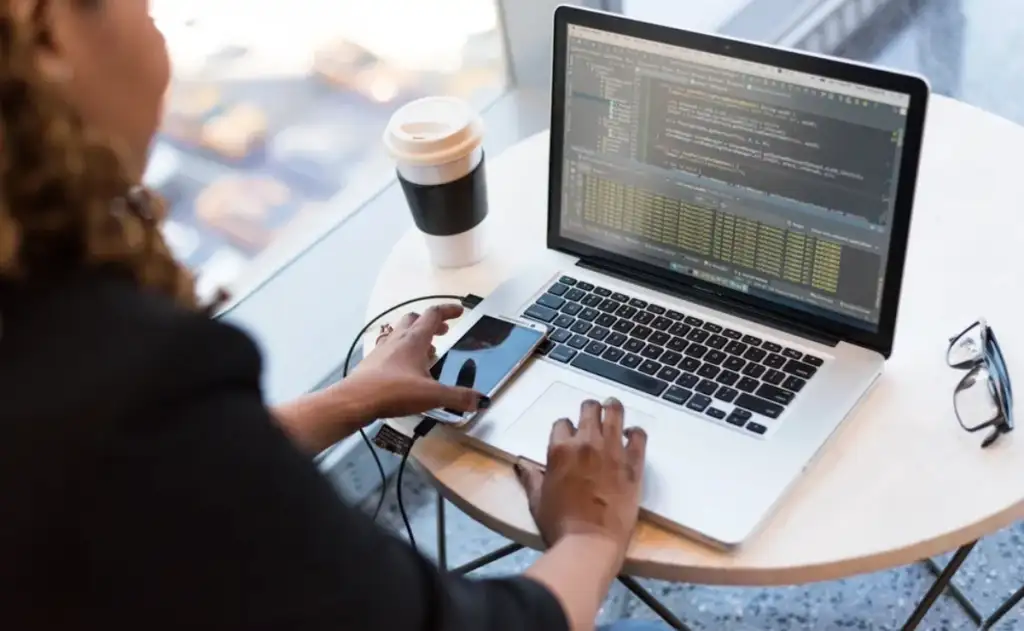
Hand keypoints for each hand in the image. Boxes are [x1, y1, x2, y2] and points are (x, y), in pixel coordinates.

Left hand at [345, 304, 487, 418]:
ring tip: (427, 351)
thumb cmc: (394, 391)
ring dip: (415, 335)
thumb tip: (480, 400)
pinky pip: (389, 348)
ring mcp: (382, 349)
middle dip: (431, 323)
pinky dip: (401, 351)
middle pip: (414, 319)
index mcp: (414, 340)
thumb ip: (458, 397)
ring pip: (400, 332)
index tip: (459, 311)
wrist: (355, 400)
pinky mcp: (372, 362)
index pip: (433, 315)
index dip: (448, 310)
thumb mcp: (432, 395)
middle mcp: (398, 339)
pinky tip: (405, 368)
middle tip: (443, 332)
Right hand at [514, 398, 646, 556]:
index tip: (569, 437)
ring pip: (614, 413)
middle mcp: (586, 443)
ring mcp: (612, 451)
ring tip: (613, 408)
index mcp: (560, 449)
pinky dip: (635, 432)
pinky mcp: (633, 464)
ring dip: (612, 408)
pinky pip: (638, 436)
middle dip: (589, 409)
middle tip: (592, 415)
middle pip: (589, 409)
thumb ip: (530, 478)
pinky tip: (632, 435)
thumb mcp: (537, 500)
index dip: (565, 429)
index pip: (562, 423)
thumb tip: (520, 464)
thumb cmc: (560, 524)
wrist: (591, 542)